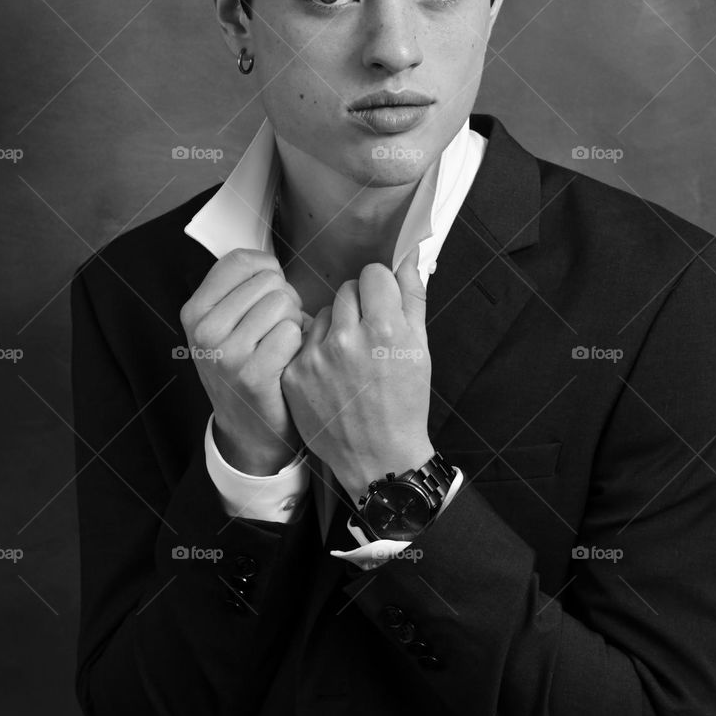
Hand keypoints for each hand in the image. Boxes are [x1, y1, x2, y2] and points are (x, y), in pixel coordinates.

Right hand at [179, 248, 313, 474]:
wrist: (250, 430)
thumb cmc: (247, 367)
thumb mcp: (226, 326)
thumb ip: (240, 289)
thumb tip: (270, 261)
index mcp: (195, 311)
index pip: (240, 260)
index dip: (267, 271)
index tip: (269, 292)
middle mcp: (204, 330)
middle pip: (268, 281)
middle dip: (285, 300)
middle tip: (276, 329)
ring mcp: (225, 353)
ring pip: (284, 304)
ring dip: (294, 323)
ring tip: (282, 345)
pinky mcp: (252, 374)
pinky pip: (292, 332)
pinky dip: (299, 344)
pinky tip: (287, 360)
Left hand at [280, 245, 432, 502]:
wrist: (378, 458)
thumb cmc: (404, 404)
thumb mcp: (420, 350)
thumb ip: (413, 298)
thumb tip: (408, 258)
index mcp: (384, 328)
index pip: (373, 274)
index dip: (382, 289)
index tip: (384, 306)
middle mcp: (347, 338)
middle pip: (347, 289)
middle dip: (360, 305)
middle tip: (369, 334)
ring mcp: (316, 357)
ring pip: (324, 312)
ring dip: (336, 325)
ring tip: (350, 357)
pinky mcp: (294, 374)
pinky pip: (304, 340)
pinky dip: (316, 350)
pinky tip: (331, 373)